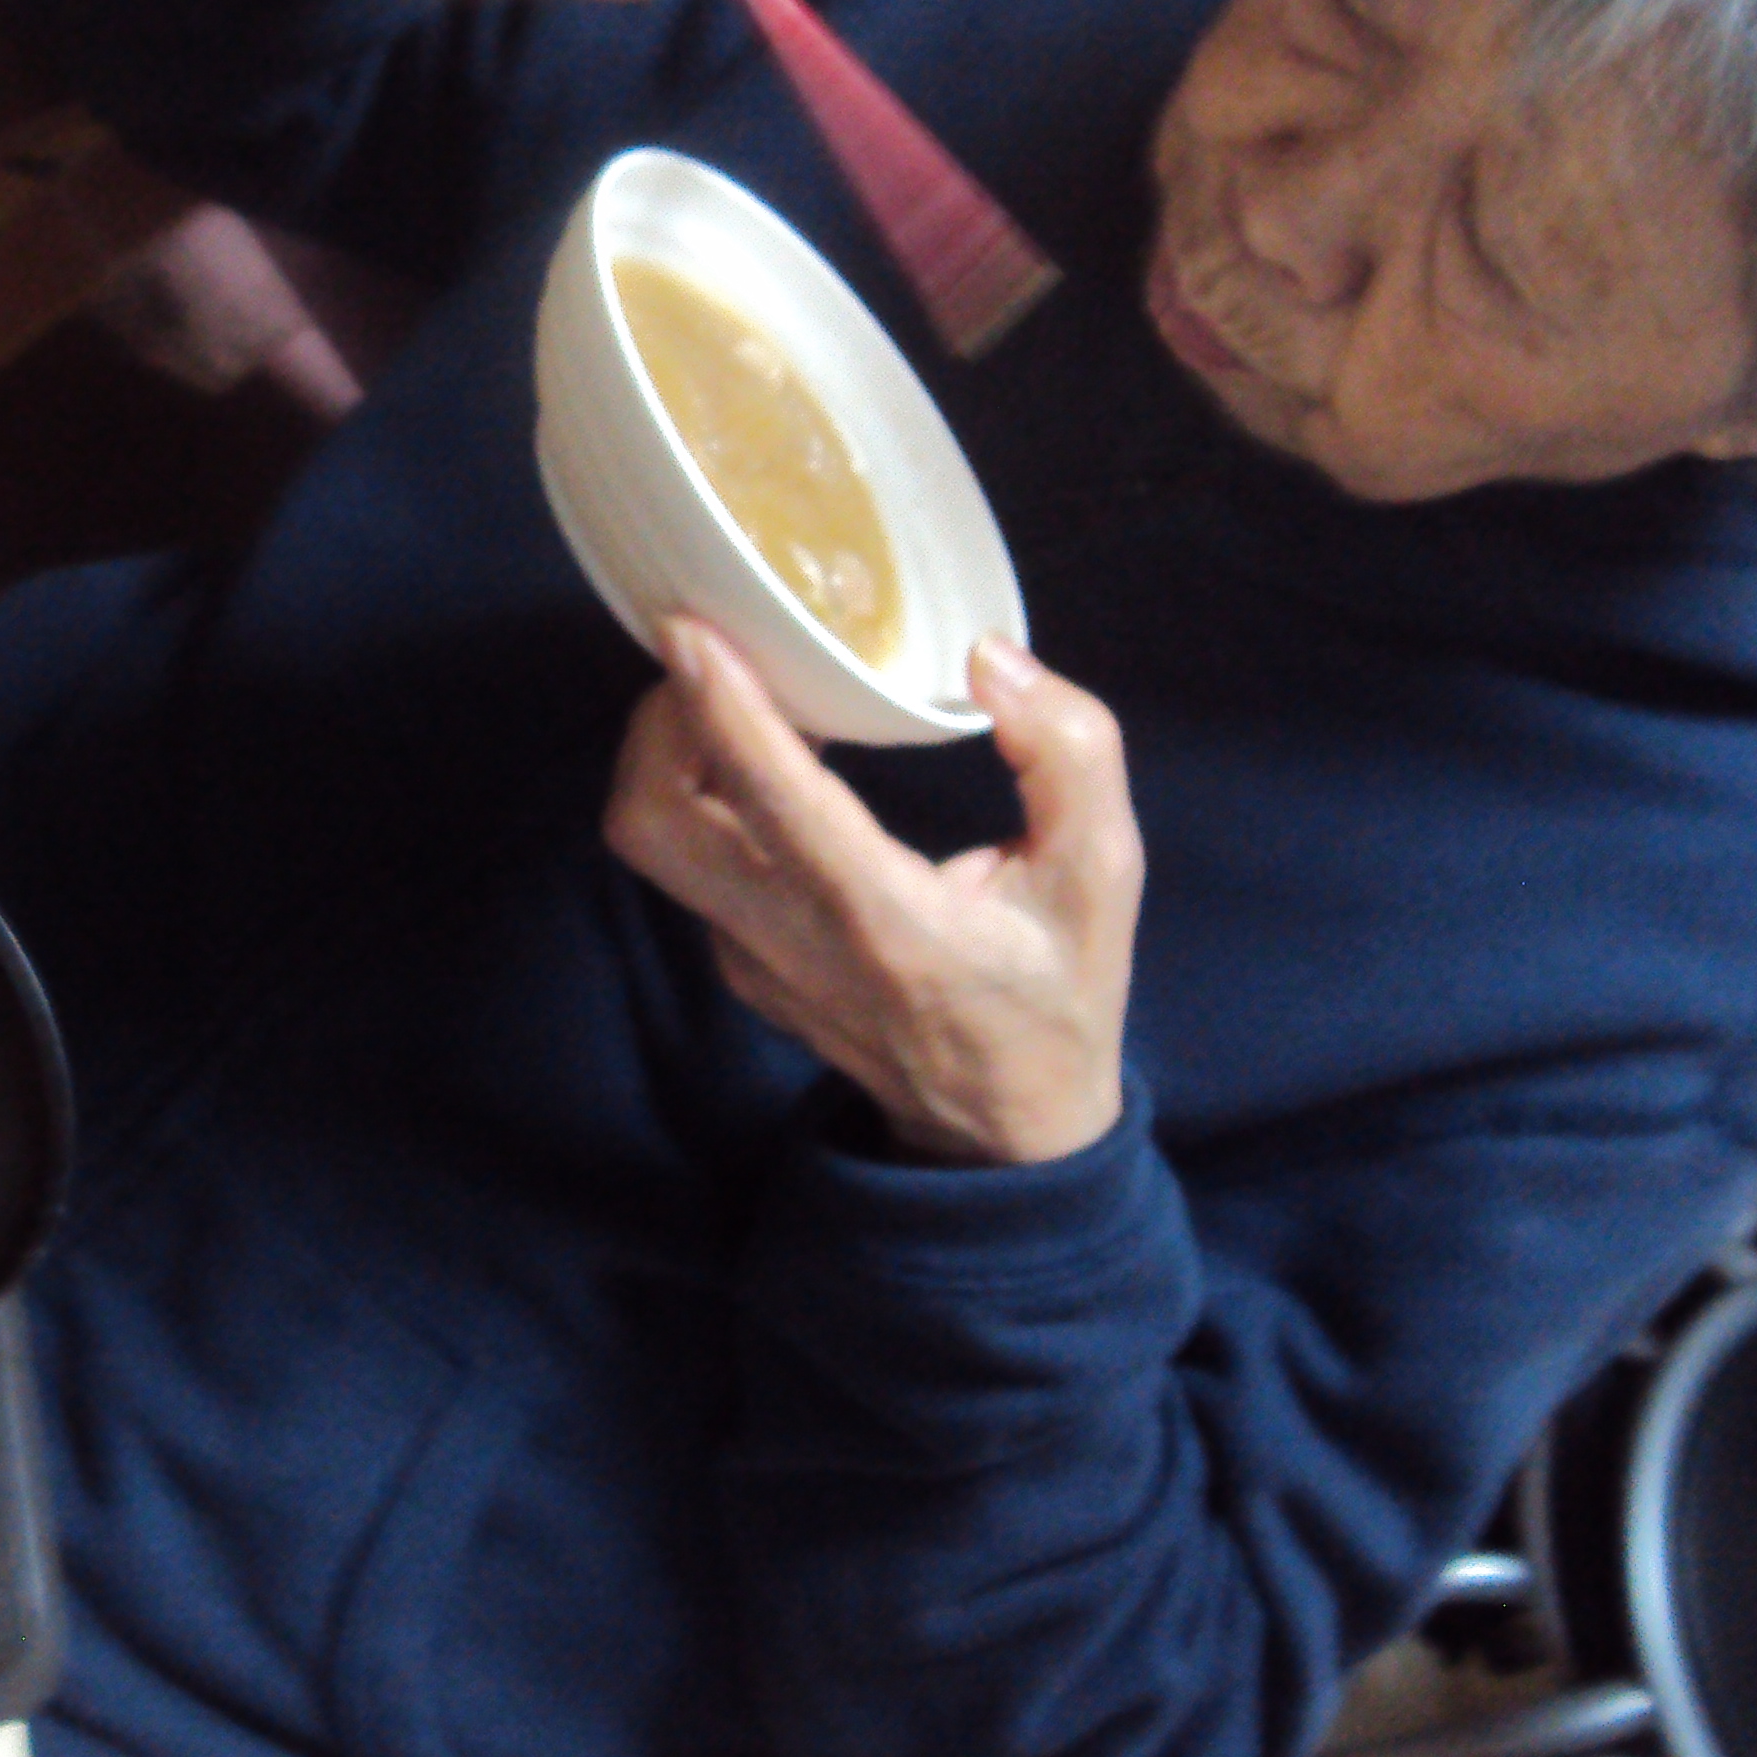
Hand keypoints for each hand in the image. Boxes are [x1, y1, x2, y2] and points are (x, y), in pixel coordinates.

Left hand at [604, 619, 1143, 1167]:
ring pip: (653, 841)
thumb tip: (991, 657)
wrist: (1004, 1129)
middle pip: (655, 821)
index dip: (723, 709)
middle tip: (716, 648)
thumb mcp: (1102, 875)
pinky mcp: (738, 962)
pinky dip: (697, 790)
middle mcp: (792, 941)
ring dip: (670, 749)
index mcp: (883, 919)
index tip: (692, 627)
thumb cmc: (1055, 992)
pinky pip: (685, 860)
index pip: (775, 802)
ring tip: (739, 685)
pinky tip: (761, 751)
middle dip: (663, 719)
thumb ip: (1068, 753)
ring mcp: (751, 959)